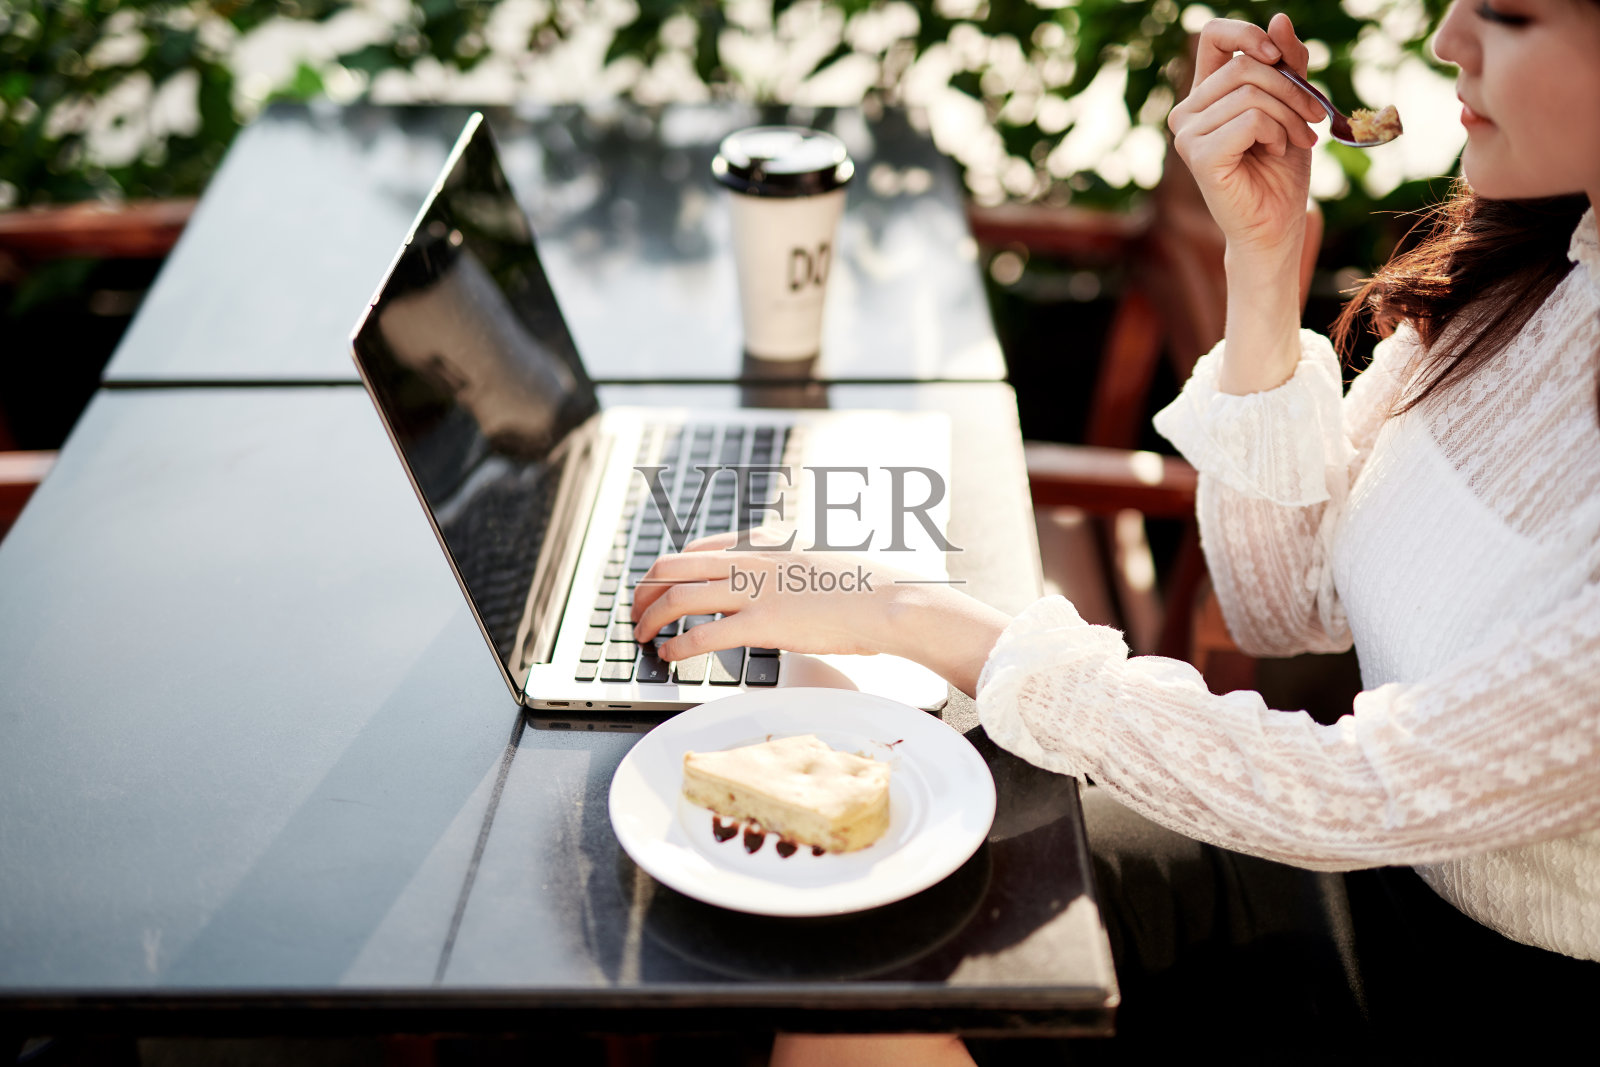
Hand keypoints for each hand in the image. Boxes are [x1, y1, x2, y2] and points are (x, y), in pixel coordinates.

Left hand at [630, 529, 1010, 697]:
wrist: (889, 600)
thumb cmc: (861, 588)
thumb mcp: (814, 561)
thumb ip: (784, 565)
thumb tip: (772, 580)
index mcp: (762, 542)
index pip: (695, 548)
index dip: (666, 570)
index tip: (655, 588)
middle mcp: (751, 559)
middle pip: (672, 566)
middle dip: (644, 592)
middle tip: (636, 614)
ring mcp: (755, 589)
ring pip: (678, 597)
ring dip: (651, 619)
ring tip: (643, 638)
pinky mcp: (764, 623)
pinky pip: (704, 635)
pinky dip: (678, 646)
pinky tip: (670, 656)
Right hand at [1168, 14, 1321, 258]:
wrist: (1276, 226)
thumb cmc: (1281, 170)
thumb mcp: (1292, 106)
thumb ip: (1287, 65)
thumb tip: (1279, 18)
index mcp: (1206, 94)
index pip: (1214, 36)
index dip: (1248, 35)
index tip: (1279, 57)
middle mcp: (1187, 111)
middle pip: (1246, 67)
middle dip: (1292, 89)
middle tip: (1314, 118)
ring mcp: (1187, 134)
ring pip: (1251, 93)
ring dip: (1289, 115)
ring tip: (1299, 140)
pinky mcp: (1198, 156)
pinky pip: (1250, 119)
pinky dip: (1275, 133)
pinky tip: (1276, 152)